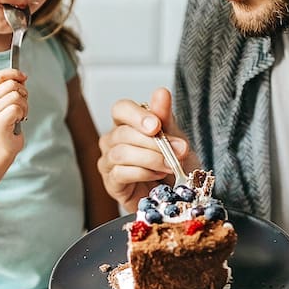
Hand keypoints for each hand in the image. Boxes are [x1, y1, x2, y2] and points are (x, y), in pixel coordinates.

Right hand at [0, 68, 26, 154]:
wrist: (0, 146)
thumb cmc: (6, 124)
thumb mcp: (6, 103)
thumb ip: (12, 89)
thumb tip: (22, 77)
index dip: (14, 73)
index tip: (24, 77)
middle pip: (11, 85)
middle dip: (23, 92)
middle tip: (22, 104)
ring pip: (16, 96)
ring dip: (24, 105)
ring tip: (20, 114)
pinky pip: (17, 108)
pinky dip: (23, 113)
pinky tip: (18, 120)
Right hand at [97, 87, 198, 211]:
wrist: (179, 195)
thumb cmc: (173, 165)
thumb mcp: (175, 138)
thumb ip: (165, 117)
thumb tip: (161, 93)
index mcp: (127, 124)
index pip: (121, 109)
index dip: (136, 115)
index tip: (156, 125)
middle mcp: (113, 140)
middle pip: (123, 133)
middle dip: (155, 143)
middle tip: (179, 151)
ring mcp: (108, 162)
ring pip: (121, 153)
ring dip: (151, 159)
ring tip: (170, 165)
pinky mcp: (111, 183)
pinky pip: (120, 173)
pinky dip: (143, 173)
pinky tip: (157, 176)